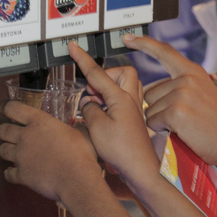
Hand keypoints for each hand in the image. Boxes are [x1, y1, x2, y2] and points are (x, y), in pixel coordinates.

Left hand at [0, 101, 103, 203]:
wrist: (77, 181)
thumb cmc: (81, 155)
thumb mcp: (82, 133)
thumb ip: (76, 126)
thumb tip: (79, 124)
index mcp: (39, 122)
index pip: (12, 108)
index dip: (5, 107)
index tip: (3, 107)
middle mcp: (25, 137)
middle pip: (2, 130)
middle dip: (3, 130)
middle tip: (9, 132)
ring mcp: (21, 157)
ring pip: (2, 150)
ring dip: (6, 150)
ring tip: (13, 152)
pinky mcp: (21, 175)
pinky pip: (8, 173)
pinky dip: (10, 173)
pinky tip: (14, 173)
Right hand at [69, 42, 161, 186]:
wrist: (143, 170)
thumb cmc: (122, 152)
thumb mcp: (96, 128)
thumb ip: (89, 109)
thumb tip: (89, 102)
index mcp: (120, 98)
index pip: (97, 73)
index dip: (83, 59)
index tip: (73, 46)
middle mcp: (131, 100)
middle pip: (123, 72)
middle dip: (106, 75)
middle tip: (93, 91)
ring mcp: (135, 110)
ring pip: (126, 85)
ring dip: (110, 88)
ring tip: (98, 104)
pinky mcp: (136, 120)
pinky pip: (126, 100)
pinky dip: (114, 101)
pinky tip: (106, 117)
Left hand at [126, 35, 216, 169]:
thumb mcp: (203, 96)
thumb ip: (181, 87)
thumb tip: (150, 92)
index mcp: (193, 72)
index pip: (164, 51)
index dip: (144, 43)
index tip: (128, 37)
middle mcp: (186, 78)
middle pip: (149, 93)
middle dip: (159, 109)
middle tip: (184, 120)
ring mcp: (181, 93)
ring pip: (149, 109)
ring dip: (160, 121)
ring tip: (185, 127)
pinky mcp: (176, 111)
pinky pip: (152, 121)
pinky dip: (162, 130)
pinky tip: (181, 133)